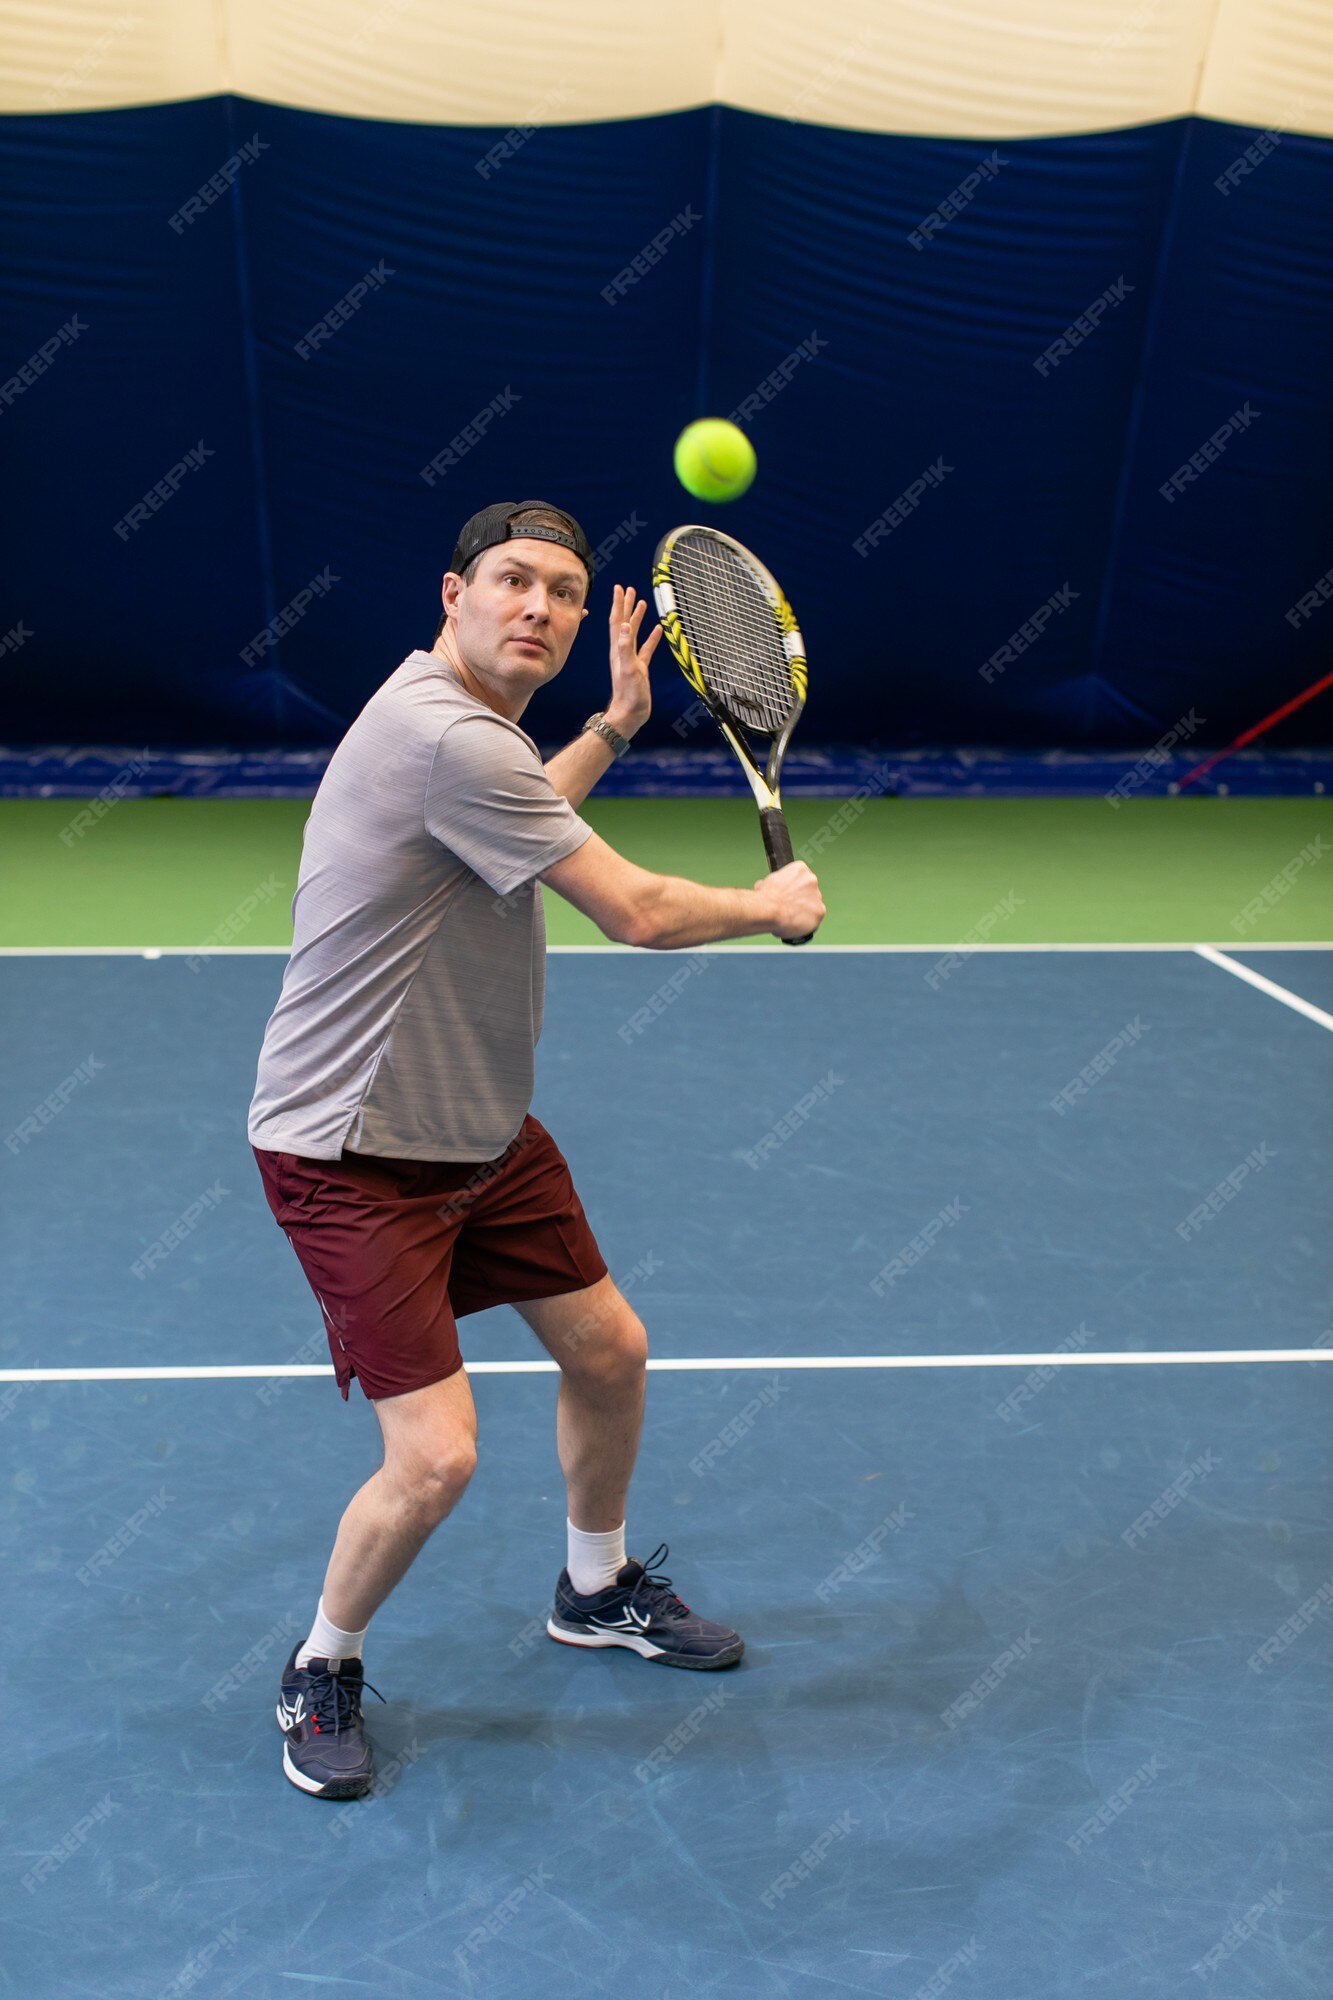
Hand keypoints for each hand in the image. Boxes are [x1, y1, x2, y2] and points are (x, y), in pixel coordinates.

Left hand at [605, 584, 661, 737]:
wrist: (630, 714)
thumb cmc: (629, 694)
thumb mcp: (629, 669)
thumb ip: (626, 648)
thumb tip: (625, 625)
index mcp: (618, 649)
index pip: (617, 621)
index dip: (618, 604)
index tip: (619, 587)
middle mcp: (622, 651)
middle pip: (623, 623)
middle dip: (626, 605)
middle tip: (629, 589)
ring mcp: (631, 659)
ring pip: (634, 633)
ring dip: (637, 617)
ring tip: (642, 603)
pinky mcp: (640, 667)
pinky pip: (646, 648)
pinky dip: (651, 637)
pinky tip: (658, 630)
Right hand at [757, 860, 824, 940]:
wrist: (769, 910)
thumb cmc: (766, 898)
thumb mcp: (767, 883)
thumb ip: (777, 885)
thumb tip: (772, 889)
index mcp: (800, 869)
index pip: (801, 878)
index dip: (793, 889)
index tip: (788, 895)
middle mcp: (812, 879)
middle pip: (809, 892)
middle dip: (801, 900)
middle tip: (789, 908)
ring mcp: (817, 895)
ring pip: (813, 906)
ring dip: (805, 912)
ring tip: (790, 918)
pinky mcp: (820, 911)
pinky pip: (815, 919)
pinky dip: (806, 924)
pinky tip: (795, 925)